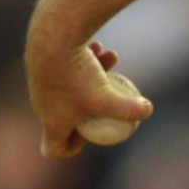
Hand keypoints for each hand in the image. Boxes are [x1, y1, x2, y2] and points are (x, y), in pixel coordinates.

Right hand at [26, 37, 152, 158]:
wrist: (52, 39)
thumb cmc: (77, 76)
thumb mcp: (107, 98)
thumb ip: (128, 109)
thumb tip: (147, 110)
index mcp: (53, 123)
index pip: (53, 149)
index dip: (72, 148)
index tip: (91, 134)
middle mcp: (42, 106)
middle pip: (66, 116)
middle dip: (91, 107)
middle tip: (107, 97)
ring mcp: (41, 84)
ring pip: (72, 85)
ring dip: (94, 75)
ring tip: (111, 58)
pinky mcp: (42, 64)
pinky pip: (67, 67)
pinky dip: (84, 59)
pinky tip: (99, 46)